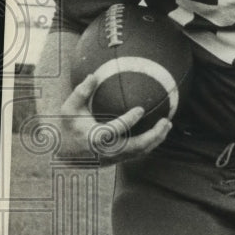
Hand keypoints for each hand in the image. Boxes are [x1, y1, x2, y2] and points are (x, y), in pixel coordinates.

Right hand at [58, 74, 172, 164]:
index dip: (129, 121)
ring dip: (157, 139)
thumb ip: (80, 93)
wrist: (67, 154)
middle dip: (153, 135)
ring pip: (140, 151)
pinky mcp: (119, 159)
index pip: (115, 130)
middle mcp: (107, 150)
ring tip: (167, 124)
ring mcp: (115, 157)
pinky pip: (140, 153)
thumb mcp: (69, 109)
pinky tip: (160, 131)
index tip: (141, 109)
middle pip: (135, 146)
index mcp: (95, 137)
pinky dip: (152, 143)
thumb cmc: (70, 127)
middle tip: (166, 121)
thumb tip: (92, 75)